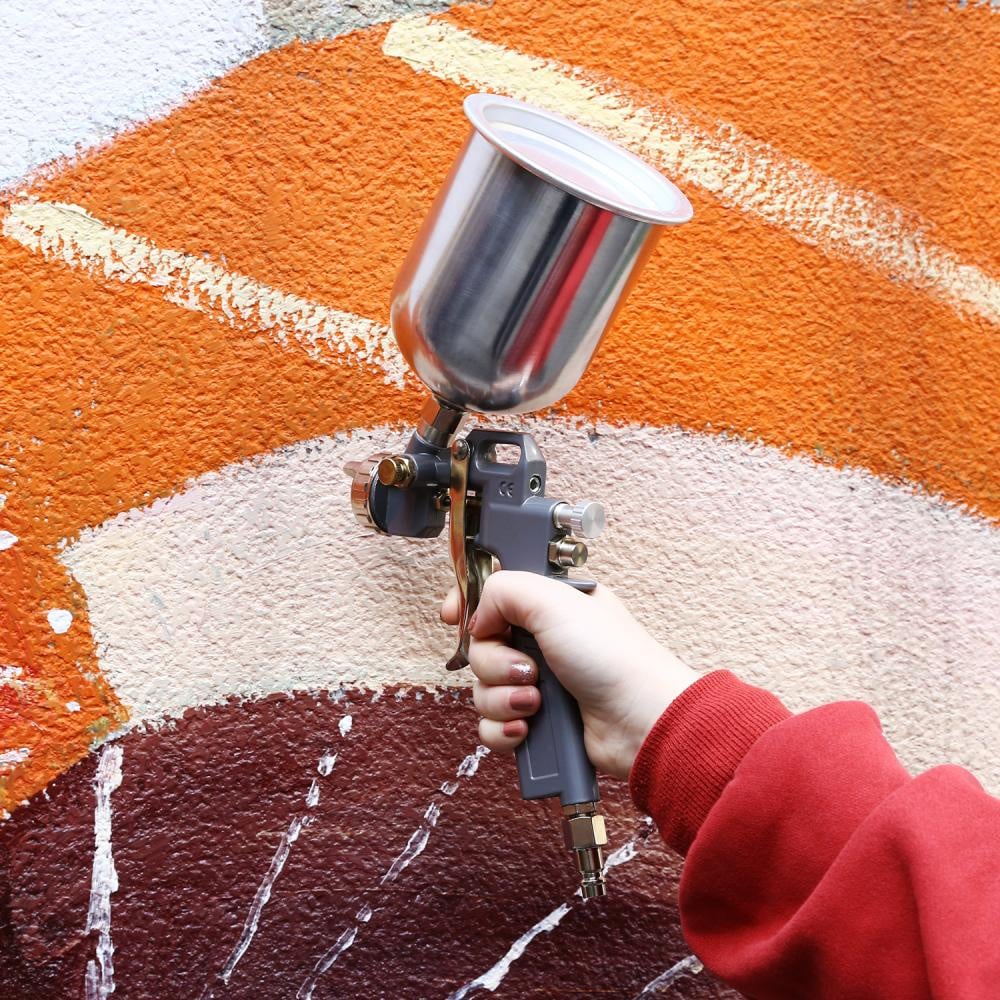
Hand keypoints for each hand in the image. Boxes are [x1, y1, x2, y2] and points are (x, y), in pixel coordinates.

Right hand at [441, 571, 697, 780]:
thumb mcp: (555, 600)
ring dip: (503, 699)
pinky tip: (528, 727)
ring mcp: (539, 684)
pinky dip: (505, 730)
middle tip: (528, 669)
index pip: (492, 597)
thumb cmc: (614, 658)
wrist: (641, 721)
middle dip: (494, 663)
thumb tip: (477, 615)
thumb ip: (504, 589)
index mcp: (549, 606)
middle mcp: (542, 643)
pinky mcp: (538, 723)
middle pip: (480, 648)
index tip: (453, 617)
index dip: (468, 607)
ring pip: (482, 691)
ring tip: (536, 702)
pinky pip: (493, 727)